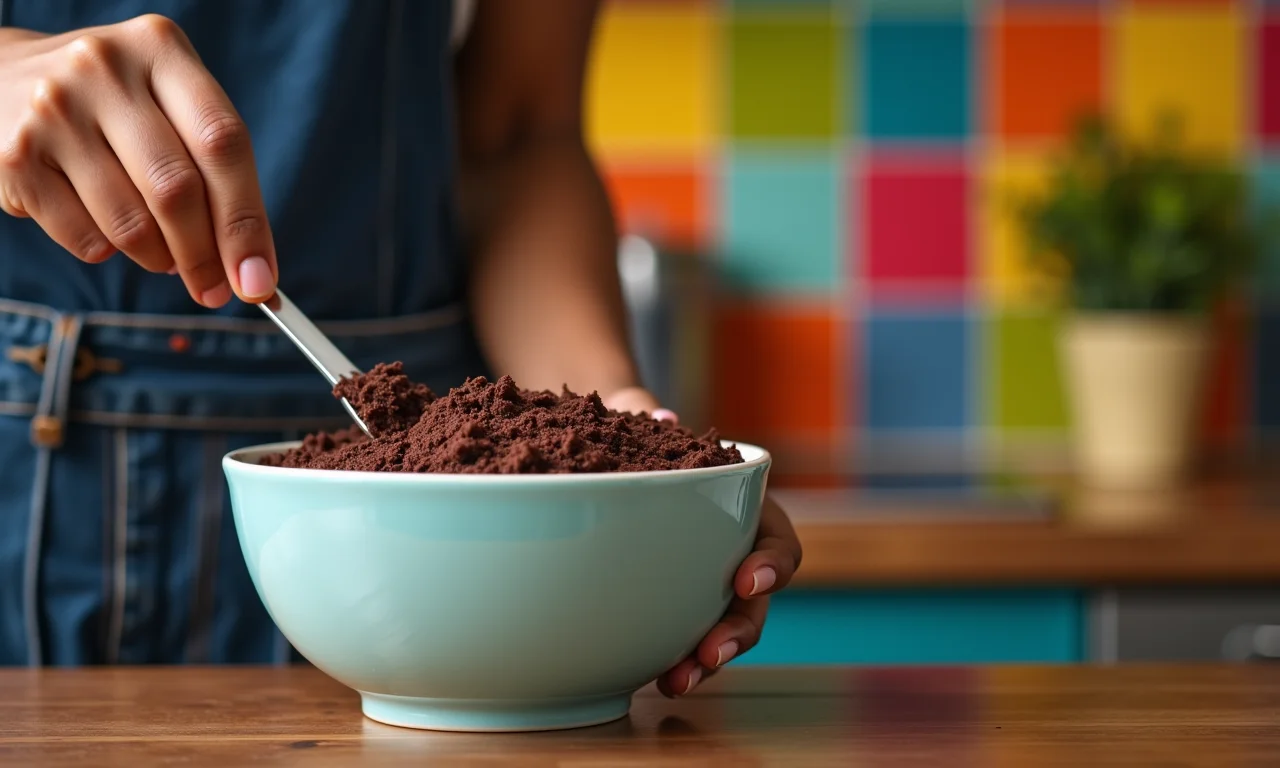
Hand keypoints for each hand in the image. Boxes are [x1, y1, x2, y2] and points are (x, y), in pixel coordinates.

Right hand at [0, 16, 277, 306]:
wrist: (3, 77)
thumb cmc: (116, 104)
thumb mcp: (168, 103)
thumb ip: (214, 170)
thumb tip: (250, 269)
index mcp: (160, 49)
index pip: (222, 143)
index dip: (247, 221)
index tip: (260, 280)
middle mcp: (104, 69)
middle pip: (176, 189)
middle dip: (205, 256)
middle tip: (216, 291)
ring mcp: (54, 110)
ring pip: (130, 223)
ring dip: (158, 259)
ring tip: (162, 257)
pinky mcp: (15, 156)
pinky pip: (84, 238)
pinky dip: (107, 252)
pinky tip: (106, 230)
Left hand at [602, 388, 802, 695]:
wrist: (594, 455)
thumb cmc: (627, 431)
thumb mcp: (632, 416)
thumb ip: (642, 413)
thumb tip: (661, 418)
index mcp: (745, 508)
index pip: (777, 541)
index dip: (771, 564)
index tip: (746, 578)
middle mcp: (735, 553)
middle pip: (755, 602)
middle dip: (738, 631)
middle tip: (711, 654)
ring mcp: (706, 585)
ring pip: (723, 631)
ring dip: (707, 661)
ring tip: (677, 682)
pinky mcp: (675, 607)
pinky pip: (684, 642)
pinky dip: (675, 664)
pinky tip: (652, 682)